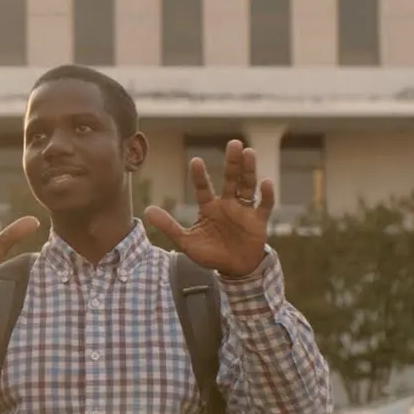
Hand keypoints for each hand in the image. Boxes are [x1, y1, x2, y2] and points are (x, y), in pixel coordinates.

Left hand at [143, 140, 271, 276]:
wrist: (234, 270)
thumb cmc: (210, 254)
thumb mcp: (186, 242)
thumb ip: (169, 226)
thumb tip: (147, 210)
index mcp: (209, 207)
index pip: (203, 188)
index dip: (200, 176)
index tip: (196, 160)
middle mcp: (227, 204)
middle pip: (230, 179)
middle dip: (232, 162)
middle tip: (233, 144)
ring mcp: (244, 211)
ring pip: (247, 186)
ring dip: (249, 170)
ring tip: (249, 153)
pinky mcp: (258, 221)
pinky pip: (264, 205)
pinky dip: (266, 195)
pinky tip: (265, 182)